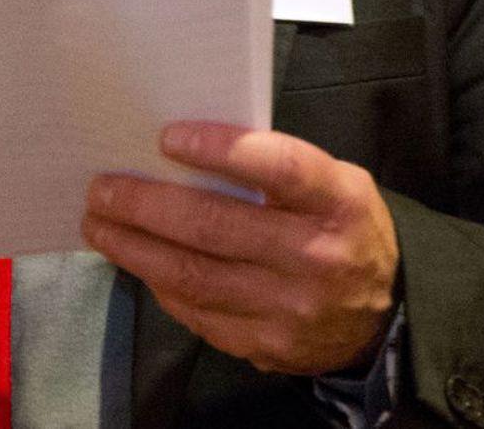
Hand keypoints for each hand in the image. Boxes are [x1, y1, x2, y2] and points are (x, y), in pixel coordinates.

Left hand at [81, 122, 398, 375]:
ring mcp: (291, 310)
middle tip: (101, 189)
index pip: (279, 168)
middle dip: (146, 206)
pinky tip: (137, 261)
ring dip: (135, 248)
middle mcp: (317, 258)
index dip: (220, 150)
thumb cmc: (341, 227)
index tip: (166, 137)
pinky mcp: (268, 346)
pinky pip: (198, 313)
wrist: (385, 314)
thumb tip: (183, 151)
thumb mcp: (334, 183)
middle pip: (216, 227)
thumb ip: (276, 167)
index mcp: (339, 202)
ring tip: (98, 225)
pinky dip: (160, 284)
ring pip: (195, 277)